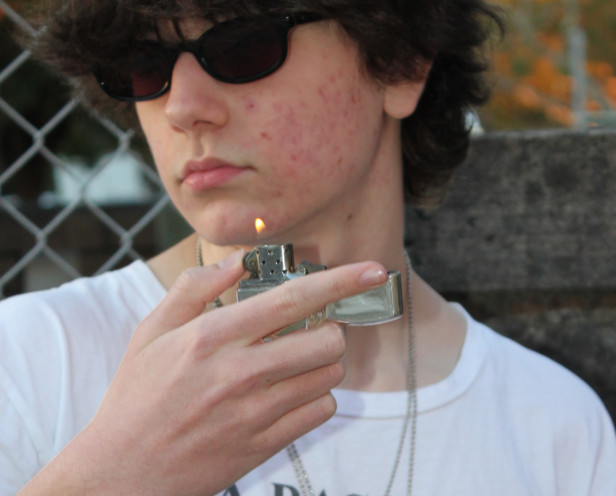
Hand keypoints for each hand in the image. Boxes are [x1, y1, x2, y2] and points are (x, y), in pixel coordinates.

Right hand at [22, 253, 388, 495]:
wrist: (122, 473)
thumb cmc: (137, 395)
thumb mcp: (152, 331)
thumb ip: (196, 287)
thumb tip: (238, 261)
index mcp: (213, 336)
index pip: (293, 299)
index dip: (340, 280)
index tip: (373, 269)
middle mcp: (240, 373)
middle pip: (327, 340)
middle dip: (329, 327)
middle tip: (309, 329)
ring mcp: (256, 414)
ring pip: (329, 375)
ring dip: (321, 361)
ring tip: (292, 362)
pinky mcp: (264, 445)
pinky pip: (320, 412)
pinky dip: (315, 396)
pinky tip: (287, 392)